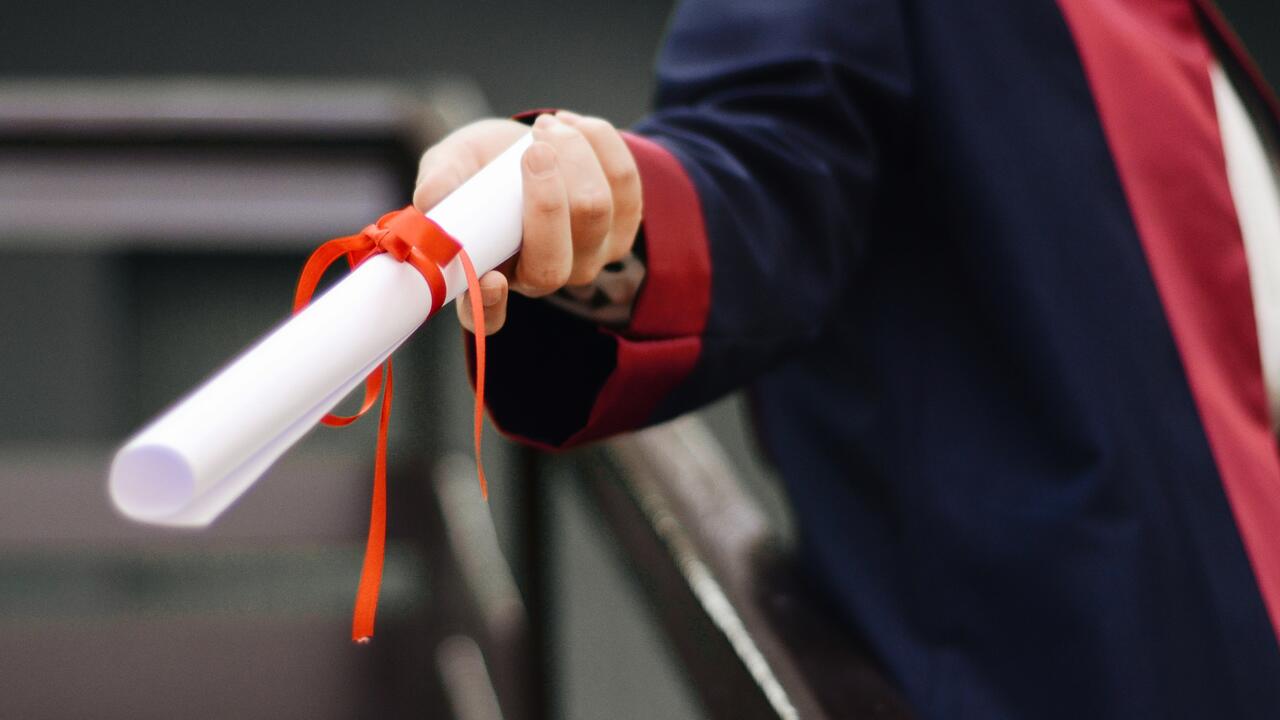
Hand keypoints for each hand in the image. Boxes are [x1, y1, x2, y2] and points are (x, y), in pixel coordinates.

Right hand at [413, 111, 642, 334]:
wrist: (529, 143)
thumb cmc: (482, 165)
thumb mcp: (451, 164)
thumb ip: (440, 181)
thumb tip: (430, 199)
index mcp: (491, 277)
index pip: (488, 316)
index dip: (491, 306)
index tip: (490, 279)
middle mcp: (542, 278)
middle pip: (554, 262)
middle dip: (546, 198)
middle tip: (532, 149)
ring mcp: (589, 256)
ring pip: (595, 212)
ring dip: (573, 155)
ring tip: (545, 127)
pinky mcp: (624, 225)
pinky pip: (625, 182)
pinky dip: (599, 142)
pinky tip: (572, 125)